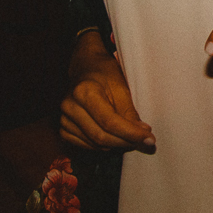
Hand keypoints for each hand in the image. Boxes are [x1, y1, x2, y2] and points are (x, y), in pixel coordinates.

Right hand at [60, 33, 153, 151]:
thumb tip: (141, 135)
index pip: (110, 122)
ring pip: (95, 144)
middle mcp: (70, 106)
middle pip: (101, 136)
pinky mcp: (64, 128)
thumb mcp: (121, 86)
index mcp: (84, 92)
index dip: (130, 133)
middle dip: (126, 142)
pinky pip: (86, 145)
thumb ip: (129, 112)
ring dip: (117, 144)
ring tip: (132, 138)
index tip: (149, 138)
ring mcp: (64, 119)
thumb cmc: (105, 73)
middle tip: (144, 141)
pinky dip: (103, 145)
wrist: (85, 67)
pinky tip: (115, 138)